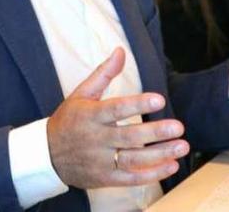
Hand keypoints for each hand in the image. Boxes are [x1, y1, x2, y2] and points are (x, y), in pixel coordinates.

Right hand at [46, 48, 188, 189]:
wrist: (47, 156)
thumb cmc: (68, 121)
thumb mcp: (81, 94)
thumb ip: (104, 73)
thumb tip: (120, 51)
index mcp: (91, 115)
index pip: (116, 109)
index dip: (138, 105)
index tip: (159, 99)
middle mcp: (96, 138)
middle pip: (129, 136)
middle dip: (155, 132)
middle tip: (178, 127)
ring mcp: (101, 160)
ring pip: (134, 158)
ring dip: (160, 154)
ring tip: (181, 146)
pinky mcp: (105, 178)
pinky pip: (131, 178)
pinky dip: (152, 174)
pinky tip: (171, 166)